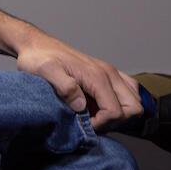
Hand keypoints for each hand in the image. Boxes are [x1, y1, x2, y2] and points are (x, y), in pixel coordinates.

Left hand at [14, 27, 142, 130]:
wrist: (36, 44)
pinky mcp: (106, 73)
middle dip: (115, 121)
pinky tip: (99, 106)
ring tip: (96, 116)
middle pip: (133, 108)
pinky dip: (120, 103)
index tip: (84, 125)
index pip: (116, 112)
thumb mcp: (46, 72)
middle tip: (93, 123)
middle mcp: (108, 73)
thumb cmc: (38, 58)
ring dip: (120, 113)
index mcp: (97, 76)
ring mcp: (109, 72)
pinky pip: (128, 90)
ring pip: (134, 100)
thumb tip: (81, 106)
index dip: (101, 124)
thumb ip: (65, 87)